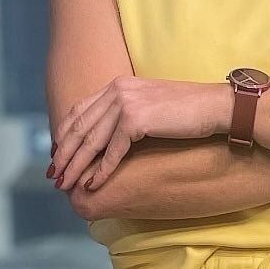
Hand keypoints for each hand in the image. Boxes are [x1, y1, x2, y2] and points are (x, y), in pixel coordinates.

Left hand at [49, 77, 221, 194]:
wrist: (216, 106)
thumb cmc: (190, 110)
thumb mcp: (152, 105)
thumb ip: (129, 112)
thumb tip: (114, 134)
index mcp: (118, 84)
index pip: (80, 109)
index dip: (64, 133)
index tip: (56, 153)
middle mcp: (117, 90)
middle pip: (80, 126)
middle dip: (63, 153)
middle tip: (53, 175)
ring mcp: (126, 103)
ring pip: (91, 141)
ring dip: (76, 165)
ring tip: (66, 184)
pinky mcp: (136, 120)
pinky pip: (113, 151)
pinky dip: (101, 170)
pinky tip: (93, 184)